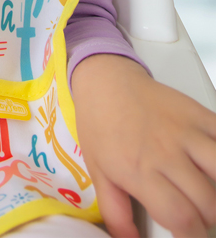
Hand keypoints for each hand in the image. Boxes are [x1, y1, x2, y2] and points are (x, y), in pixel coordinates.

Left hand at [72, 53, 215, 237]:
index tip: (191, 237)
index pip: (181, 217)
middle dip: (209, 220)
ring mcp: (186, 132)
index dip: (193, 237)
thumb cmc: (100, 126)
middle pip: (208, 202)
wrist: (105, 81)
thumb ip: (116, 214)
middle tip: (199, 218)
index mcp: (140, 172)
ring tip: (210, 195)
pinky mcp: (198, 114)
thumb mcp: (98, 174)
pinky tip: (215, 166)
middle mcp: (167, 153)